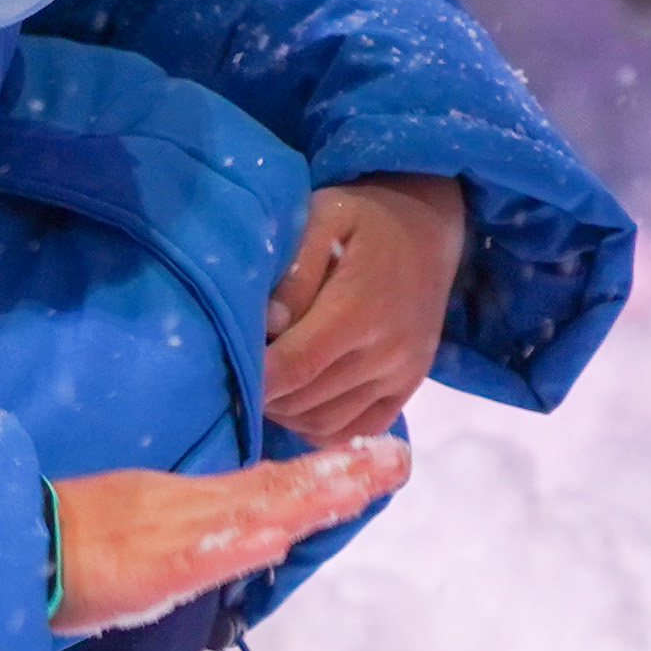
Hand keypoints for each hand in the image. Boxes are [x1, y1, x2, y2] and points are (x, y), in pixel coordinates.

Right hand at [48, 438, 412, 635]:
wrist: (7, 554)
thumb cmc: (49, 552)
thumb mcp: (122, 537)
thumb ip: (173, 541)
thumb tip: (219, 546)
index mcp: (177, 505)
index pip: (261, 489)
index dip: (315, 477)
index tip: (366, 463)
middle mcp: (187, 510)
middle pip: (276, 491)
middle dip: (338, 478)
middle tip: (395, 459)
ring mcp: (180, 532)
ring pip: (264, 507)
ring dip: (320, 492)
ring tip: (373, 475)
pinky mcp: (166, 558)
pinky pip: (221, 542)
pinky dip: (261, 528)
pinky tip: (295, 522)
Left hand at [264, 173, 465, 444]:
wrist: (428, 229)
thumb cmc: (363, 218)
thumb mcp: (322, 219)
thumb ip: (293, 273)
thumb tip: (268, 325)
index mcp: (358, 308)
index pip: (293, 366)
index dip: (252, 379)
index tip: (222, 371)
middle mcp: (385, 351)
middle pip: (303, 400)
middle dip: (262, 395)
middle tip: (238, 373)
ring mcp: (401, 374)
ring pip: (325, 422)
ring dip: (286, 413)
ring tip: (267, 385)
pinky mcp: (408, 387)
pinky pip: (357, 431)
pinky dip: (320, 427)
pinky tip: (300, 401)